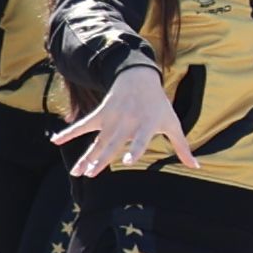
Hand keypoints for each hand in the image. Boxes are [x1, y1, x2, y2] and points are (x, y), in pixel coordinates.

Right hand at [52, 66, 194, 176]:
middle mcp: (127, 122)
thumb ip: (182, 146)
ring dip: (85, 156)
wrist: (139, 77)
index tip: (127, 162)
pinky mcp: (100, 114)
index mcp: (146, 125)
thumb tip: (196, 167)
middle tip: (90, 175)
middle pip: (112, 144)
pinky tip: (55, 141)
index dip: (134, 150)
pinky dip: (69, 132)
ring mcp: (112, 118)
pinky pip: (82, 125)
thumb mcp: (172, 123)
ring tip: (76, 172)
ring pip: (96, 140)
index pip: (140, 140)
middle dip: (100, 159)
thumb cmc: (158, 105)